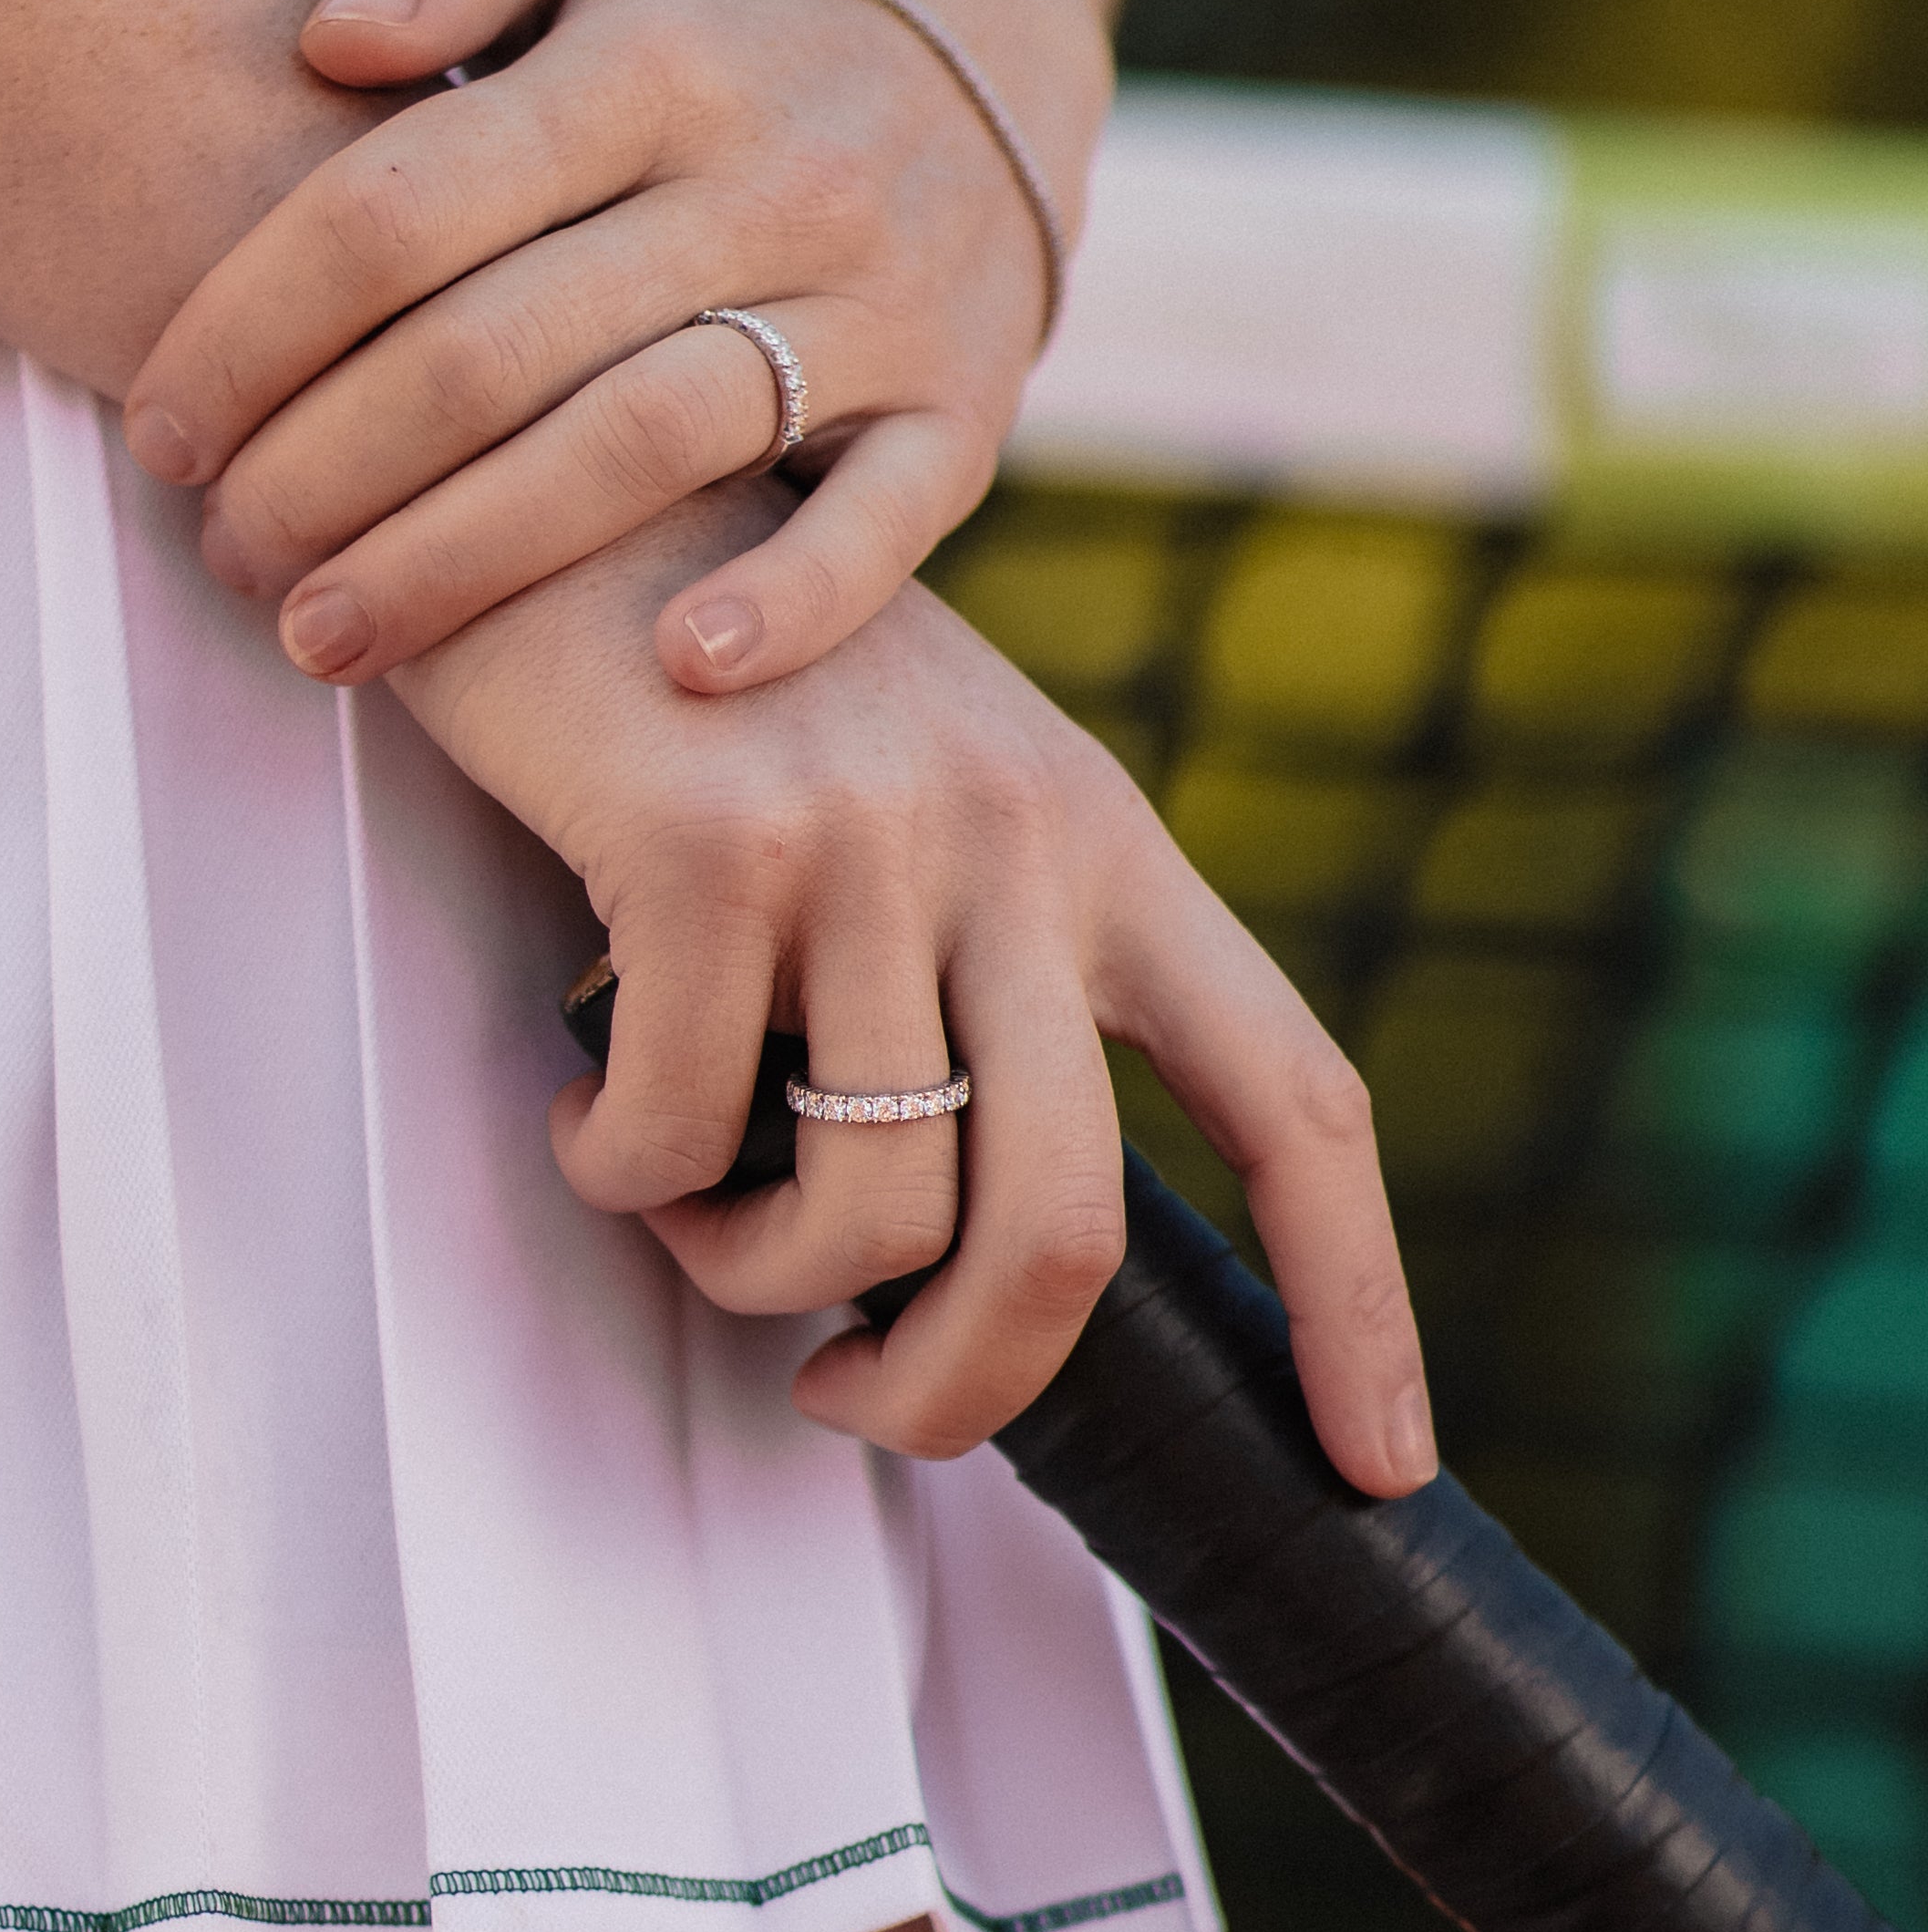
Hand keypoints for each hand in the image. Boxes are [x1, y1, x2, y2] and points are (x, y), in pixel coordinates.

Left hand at [123, 0, 1099, 698]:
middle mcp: (770, 176)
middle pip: (493, 347)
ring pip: (642, 445)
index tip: (162, 428)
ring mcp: (874, 303)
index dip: (252, 327)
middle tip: (220, 556)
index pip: (403, 203)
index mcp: (652, 60)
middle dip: (322, 471)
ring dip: (463, 561)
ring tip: (327, 640)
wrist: (978, 84)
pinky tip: (675, 669)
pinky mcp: (956, 417)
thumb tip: (324, 34)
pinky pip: (880, 524)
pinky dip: (790, 602)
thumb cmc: (710, 49)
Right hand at [392, 486, 1434, 1492]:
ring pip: (856, 1210)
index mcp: (1099, 840)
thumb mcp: (917, 787)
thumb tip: (948, 1239)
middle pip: (1056, 1229)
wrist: (551, 470)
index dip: (1357, 1299)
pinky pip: (670, 1137)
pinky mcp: (705, 843)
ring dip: (741, 1273)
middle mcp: (1016, 837)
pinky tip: (584, 1109)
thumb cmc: (718, 674)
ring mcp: (866, 838)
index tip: (1379, 1461)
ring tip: (677, 1203)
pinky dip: (617, 1172)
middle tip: (851, 1396)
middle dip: (958, 1389)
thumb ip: (978, 961)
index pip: (1293, 1095)